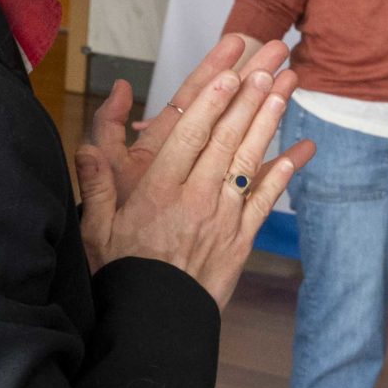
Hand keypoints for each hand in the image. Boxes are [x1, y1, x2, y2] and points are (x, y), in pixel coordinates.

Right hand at [74, 38, 313, 303]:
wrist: (156, 321)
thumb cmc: (124, 272)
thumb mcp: (97, 229)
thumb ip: (97, 184)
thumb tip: (87, 146)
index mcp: (158, 192)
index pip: (188, 137)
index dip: (211, 103)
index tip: (228, 74)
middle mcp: (194, 199)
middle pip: (224, 140)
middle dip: (246, 100)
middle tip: (265, 66)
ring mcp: (222, 218)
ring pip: (248, 162)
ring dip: (267, 123)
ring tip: (283, 89)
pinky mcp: (241, 239)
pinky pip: (265, 199)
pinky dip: (284, 172)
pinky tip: (301, 149)